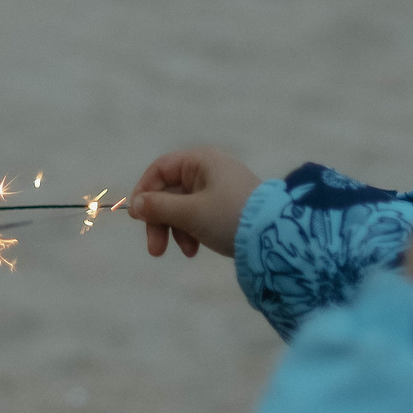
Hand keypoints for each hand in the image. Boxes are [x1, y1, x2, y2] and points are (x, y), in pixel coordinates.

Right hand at [127, 146, 259, 258]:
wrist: (276, 236)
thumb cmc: (229, 216)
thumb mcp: (190, 213)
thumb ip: (159, 208)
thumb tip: (135, 205)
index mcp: (201, 160)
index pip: (161, 169)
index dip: (145, 191)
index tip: (136, 217)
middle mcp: (210, 170)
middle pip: (170, 191)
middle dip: (161, 221)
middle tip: (155, 249)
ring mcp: (219, 189)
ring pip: (184, 206)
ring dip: (177, 230)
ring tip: (186, 252)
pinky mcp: (227, 207)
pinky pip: (199, 215)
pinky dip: (193, 231)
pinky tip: (196, 249)